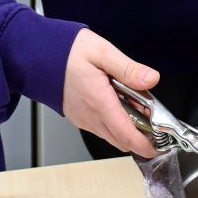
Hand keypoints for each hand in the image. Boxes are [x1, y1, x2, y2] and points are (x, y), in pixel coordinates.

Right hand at [61, 29, 160, 156]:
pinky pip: (100, 128)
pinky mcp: (78, 117)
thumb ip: (128, 69)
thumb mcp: (102, 52)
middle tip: (154, 118)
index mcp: (99, 102)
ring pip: (111, 135)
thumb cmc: (67, 52)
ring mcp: (83, 119)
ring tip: (137, 105)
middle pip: (121, 140)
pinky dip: (114, 123)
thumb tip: (151, 79)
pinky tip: (119, 103)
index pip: (126, 135)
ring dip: (127, 128)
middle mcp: (90, 117)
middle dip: (140, 136)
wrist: (37, 56)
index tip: (160, 146)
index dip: (146, 144)